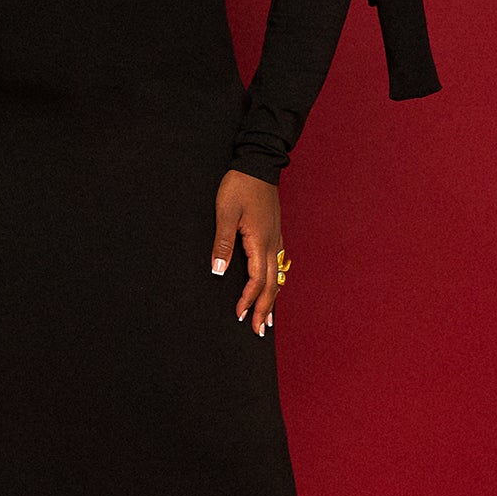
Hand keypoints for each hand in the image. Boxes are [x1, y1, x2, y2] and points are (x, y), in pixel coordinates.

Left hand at [211, 169, 283, 336]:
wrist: (258, 163)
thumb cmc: (240, 186)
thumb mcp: (225, 212)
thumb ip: (222, 242)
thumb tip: (219, 271)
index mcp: (260, 242)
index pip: (257, 281)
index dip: (248, 301)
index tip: (239, 316)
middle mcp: (273, 244)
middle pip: (272, 285)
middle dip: (265, 309)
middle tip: (259, 331)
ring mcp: (276, 239)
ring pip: (277, 277)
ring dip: (272, 299)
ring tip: (268, 318)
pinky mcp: (274, 234)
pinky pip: (277, 266)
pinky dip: (274, 283)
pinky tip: (272, 288)